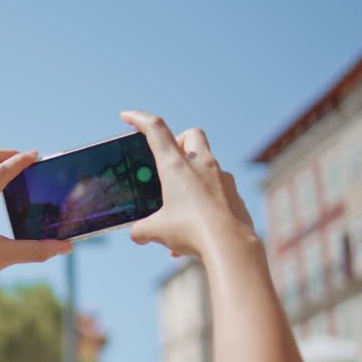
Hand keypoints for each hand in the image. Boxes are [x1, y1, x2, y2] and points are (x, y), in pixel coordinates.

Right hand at [120, 110, 255, 257]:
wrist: (230, 245)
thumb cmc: (191, 231)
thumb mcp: (157, 231)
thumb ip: (142, 230)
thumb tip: (137, 234)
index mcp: (176, 166)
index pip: (155, 130)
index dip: (138, 119)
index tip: (126, 116)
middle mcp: (201, 165)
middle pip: (191, 135)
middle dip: (179, 142)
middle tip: (168, 163)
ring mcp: (221, 177)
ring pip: (207, 163)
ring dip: (193, 176)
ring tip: (181, 206)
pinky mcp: (234, 194)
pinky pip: (217, 190)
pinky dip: (205, 202)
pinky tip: (198, 226)